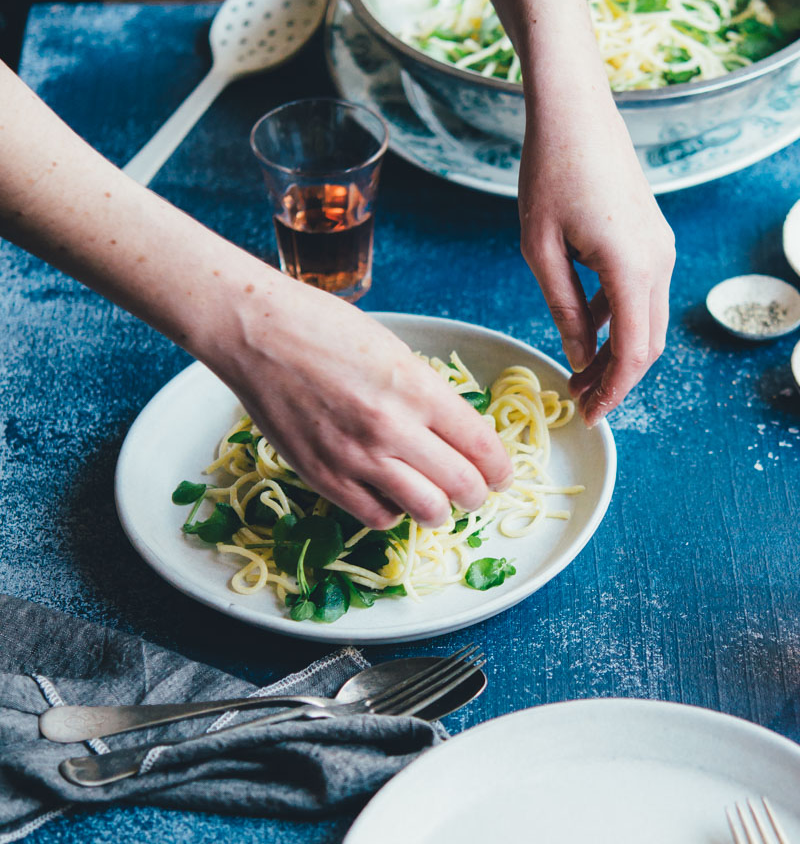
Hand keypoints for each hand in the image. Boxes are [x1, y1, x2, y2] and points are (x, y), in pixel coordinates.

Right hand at [206, 273, 512, 530]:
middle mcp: (393, 427)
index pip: (482, 446)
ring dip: (439, 510)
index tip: (501, 473)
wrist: (255, 332)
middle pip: (463, 485)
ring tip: (435, 501)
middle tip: (474, 490)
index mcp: (418, 388)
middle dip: (477, 494)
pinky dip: (392, 513)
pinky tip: (390, 495)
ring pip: (426, 510)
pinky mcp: (323, 476)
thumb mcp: (394, 350)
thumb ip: (426, 393)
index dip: (500, 468)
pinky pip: (377, 517)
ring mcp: (356, 456)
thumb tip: (452, 431)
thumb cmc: (323, 327)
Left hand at [519, 92, 674, 424]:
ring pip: (647, 320)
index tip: (588, 417)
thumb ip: (563, 308)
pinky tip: (584, 326)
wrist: (576, 111)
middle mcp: (659, 262)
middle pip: (648, 343)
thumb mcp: (541, 249)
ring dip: (618, 350)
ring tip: (578, 372)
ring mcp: (660, 247)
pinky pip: (641, 292)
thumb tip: (580, 356)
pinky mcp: (651, 236)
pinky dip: (619, 319)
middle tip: (579, 402)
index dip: (613, 392)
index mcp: (633, 269)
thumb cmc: (550, 172)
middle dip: (616, 379)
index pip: (633, 353)